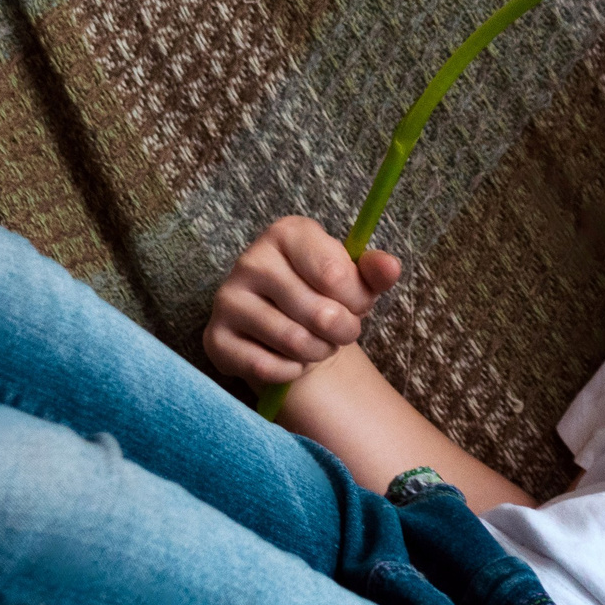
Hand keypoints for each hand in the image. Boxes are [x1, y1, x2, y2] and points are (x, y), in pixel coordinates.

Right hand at [204, 217, 400, 387]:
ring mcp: (227, 299)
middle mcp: (251, 260)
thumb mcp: (357, 277)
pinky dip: (292, 371)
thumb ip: (376, 271)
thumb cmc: (327, 295)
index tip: (357, 303)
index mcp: (287, 233)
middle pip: (320, 313)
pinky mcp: (215, 338)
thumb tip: (390, 267)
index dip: (358, 300)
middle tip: (341, 330)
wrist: (288, 325)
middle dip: (344, 331)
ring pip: (294, 342)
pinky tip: (292, 359)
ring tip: (320, 344)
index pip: (336, 275)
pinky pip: (267, 367)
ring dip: (320, 352)